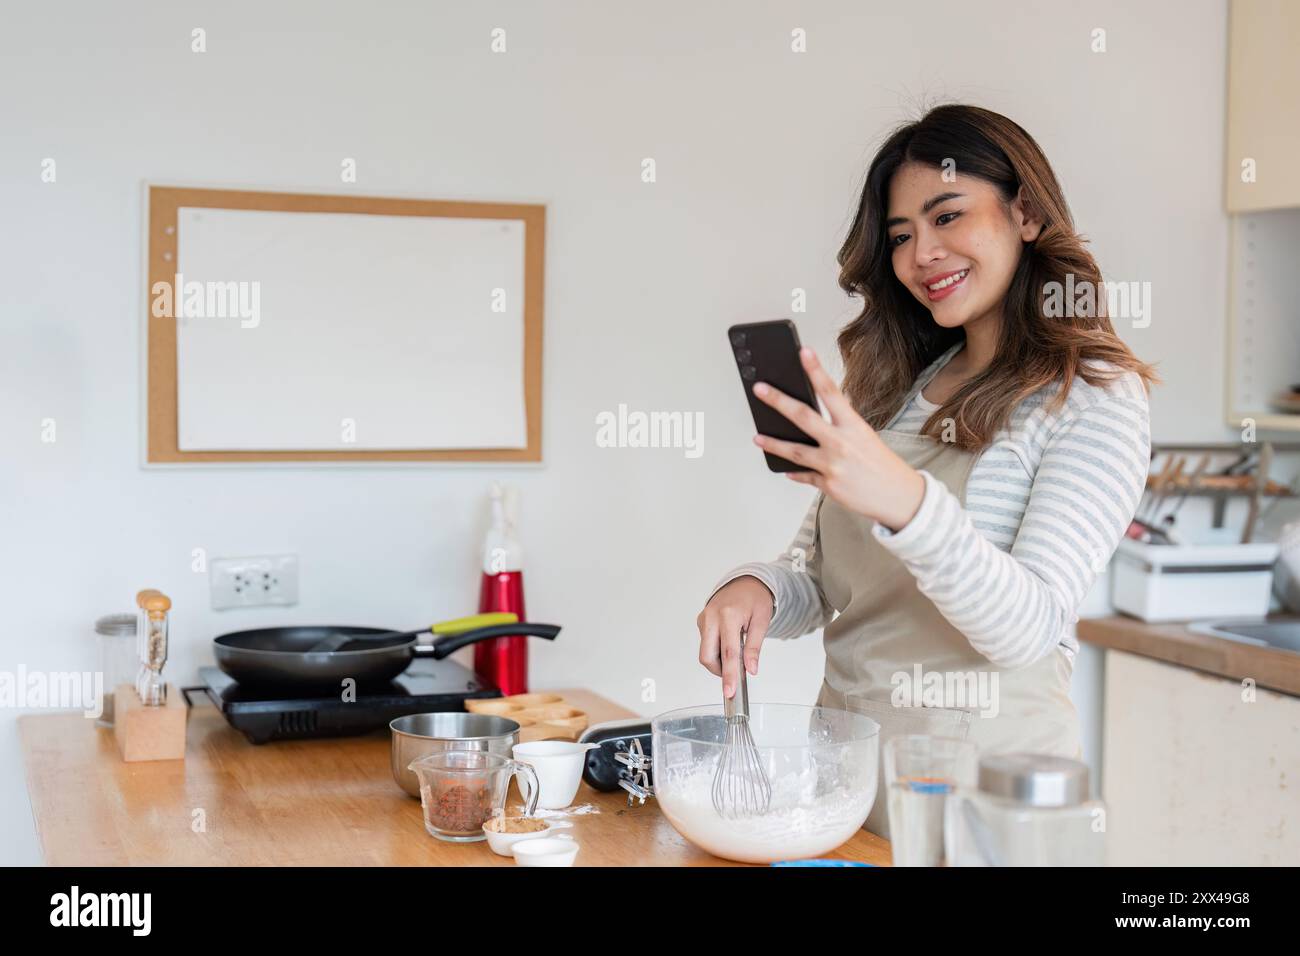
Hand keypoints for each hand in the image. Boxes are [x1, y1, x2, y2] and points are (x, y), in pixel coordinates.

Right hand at [696, 576, 771, 698]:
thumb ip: (754, 647)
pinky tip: (728, 642)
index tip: (729, 691)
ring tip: (736, 651)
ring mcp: (704, 619)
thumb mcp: (762, 621)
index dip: (729, 674)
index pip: (728, 652)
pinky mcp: (701, 622)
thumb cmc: (755, 599)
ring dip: (718, 660)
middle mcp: (712, 617)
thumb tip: (751, 669)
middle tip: (734, 674)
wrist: (745, 582)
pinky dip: (716, 650)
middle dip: (719, 671)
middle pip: (707, 656)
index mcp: (729, 615)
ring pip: (705, 652)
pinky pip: (705, 644)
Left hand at [752, 347, 925, 529]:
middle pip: (803, 417)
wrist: (899, 498)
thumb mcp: (867, 437)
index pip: (831, 392)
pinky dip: (795, 472)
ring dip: (773, 443)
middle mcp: (841, 443)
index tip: (803, 353)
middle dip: (778, 401)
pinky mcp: (827, 485)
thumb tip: (813, 421)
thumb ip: (842, 427)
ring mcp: (832, 465)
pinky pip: (805, 475)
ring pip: (794, 451)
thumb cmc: (884, 465)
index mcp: (854, 426)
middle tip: (760, 389)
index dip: (815, 371)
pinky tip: (786, 468)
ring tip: (758, 437)